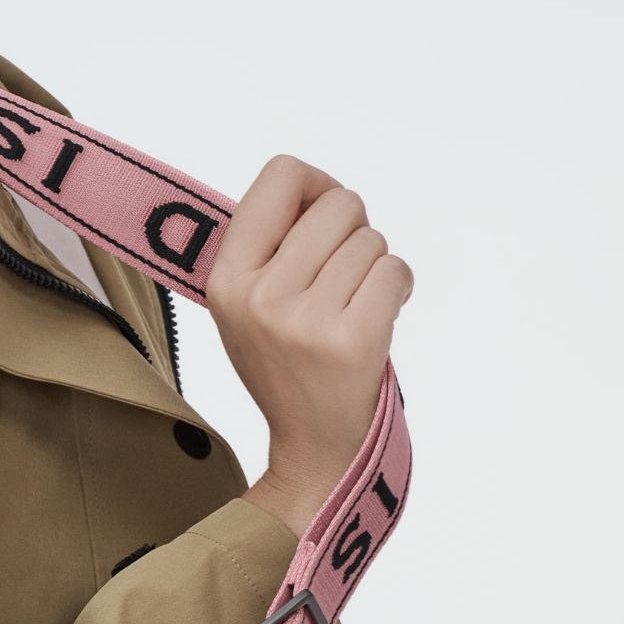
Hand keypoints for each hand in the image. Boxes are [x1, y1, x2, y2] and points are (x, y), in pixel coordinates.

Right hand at [206, 154, 413, 537]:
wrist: (312, 448)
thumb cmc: (288, 365)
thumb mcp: (248, 305)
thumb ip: (269, 244)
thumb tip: (314, 184)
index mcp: (226, 280)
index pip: (281, 175)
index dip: (315, 185)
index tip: (321, 217)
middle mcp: (259, 296)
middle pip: (338, 203)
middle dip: (353, 233)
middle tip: (340, 279)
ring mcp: (304, 321)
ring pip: (372, 239)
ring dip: (375, 268)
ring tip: (353, 309)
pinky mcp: (351, 340)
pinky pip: (396, 271)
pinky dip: (397, 289)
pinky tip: (377, 320)